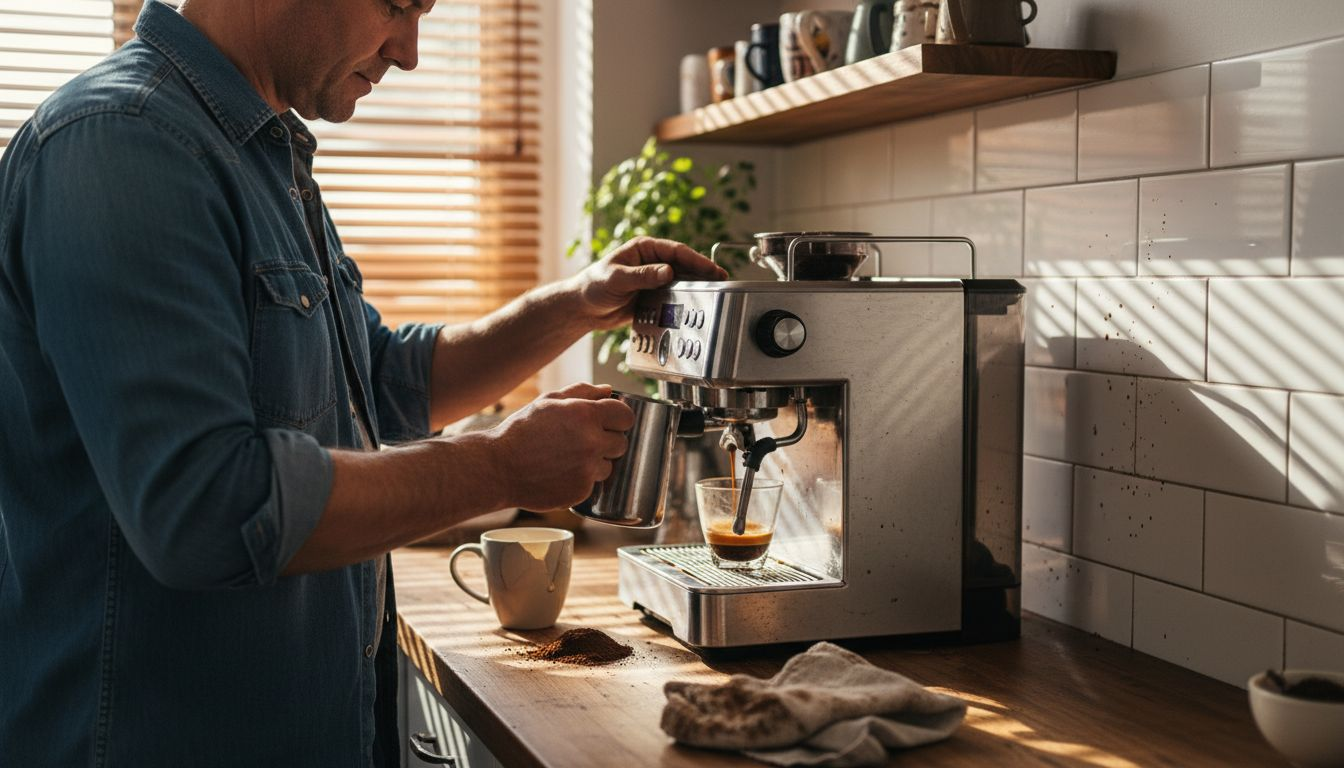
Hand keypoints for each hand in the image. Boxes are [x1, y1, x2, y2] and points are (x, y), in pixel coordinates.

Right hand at [487, 383, 635, 510]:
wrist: (498, 468)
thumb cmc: (521, 431)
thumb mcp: (548, 402)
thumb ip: (582, 392)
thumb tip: (608, 391)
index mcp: (586, 415)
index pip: (626, 416)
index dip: (618, 418)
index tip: (610, 422)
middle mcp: (592, 443)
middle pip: (621, 443)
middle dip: (606, 441)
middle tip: (581, 441)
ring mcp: (588, 470)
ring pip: (608, 466)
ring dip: (594, 463)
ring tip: (565, 459)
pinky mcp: (582, 491)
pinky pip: (592, 484)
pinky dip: (580, 480)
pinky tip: (559, 473)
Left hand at [572, 236, 727, 330]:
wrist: (583, 309)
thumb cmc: (593, 286)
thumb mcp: (617, 279)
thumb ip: (642, 276)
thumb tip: (668, 271)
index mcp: (644, 249)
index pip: (676, 251)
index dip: (696, 259)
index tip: (712, 268)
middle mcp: (651, 262)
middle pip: (684, 265)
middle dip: (703, 272)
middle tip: (722, 281)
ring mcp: (653, 279)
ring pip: (681, 281)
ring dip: (697, 287)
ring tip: (715, 294)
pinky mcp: (652, 296)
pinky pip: (672, 297)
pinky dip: (684, 301)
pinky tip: (695, 307)